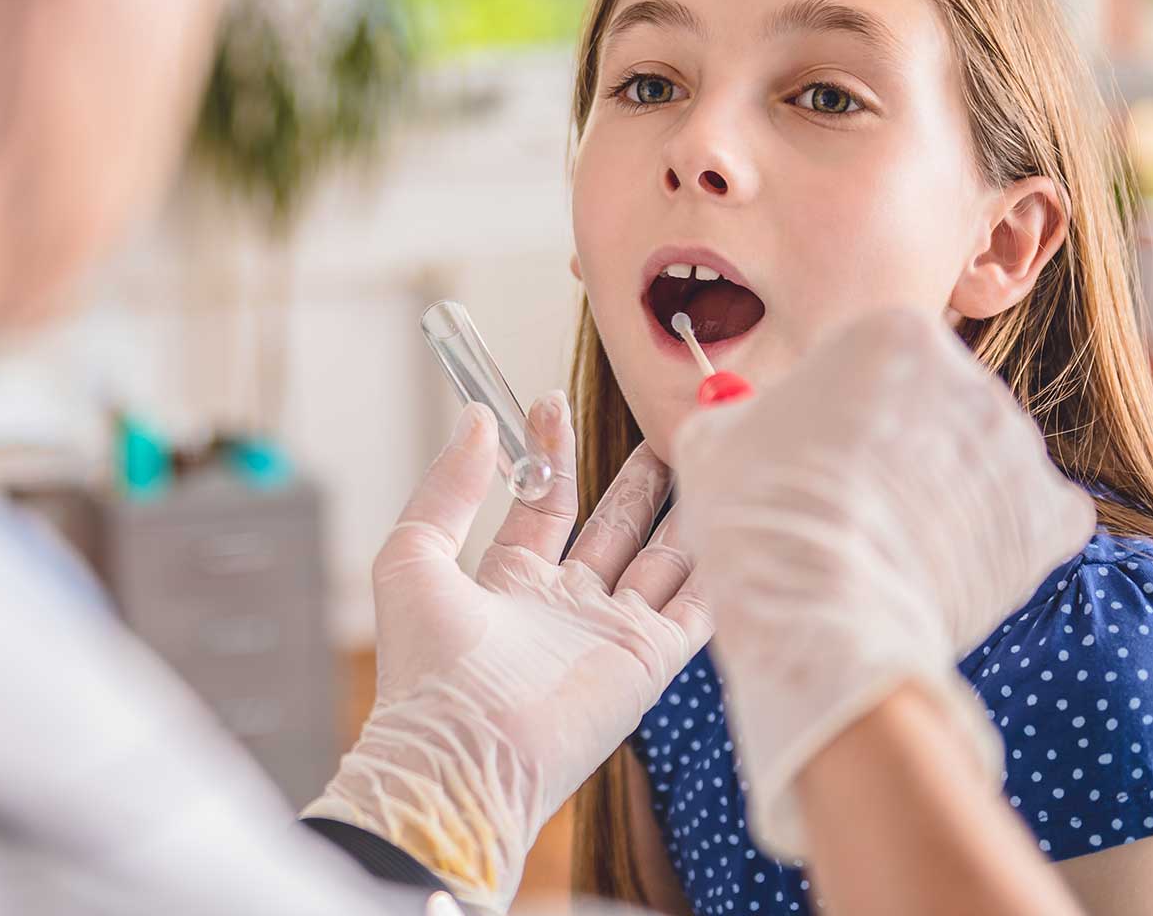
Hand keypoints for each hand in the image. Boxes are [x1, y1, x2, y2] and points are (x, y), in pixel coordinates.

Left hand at [304, 393, 711, 910]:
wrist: (461, 751)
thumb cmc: (425, 666)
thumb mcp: (412, 555)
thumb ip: (449, 487)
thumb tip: (478, 418)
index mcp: (509, 579)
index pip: (545, 500)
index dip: (552, 449)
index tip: (555, 400)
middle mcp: (566, 604)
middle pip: (616, 526)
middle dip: (641, 478)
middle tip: (668, 426)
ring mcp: (611, 631)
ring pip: (664, 558)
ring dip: (688, 510)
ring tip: (715, 455)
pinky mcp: (649, 659)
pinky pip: (698, 603)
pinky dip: (721, 564)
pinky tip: (740, 517)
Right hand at [657, 309, 1095, 862]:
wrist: (820, 611)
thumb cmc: (759, 515)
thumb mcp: (718, 437)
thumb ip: (751, 412)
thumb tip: (755, 422)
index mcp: (893, 332)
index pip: (876, 356)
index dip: (842, 406)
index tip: (820, 447)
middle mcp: (972, 376)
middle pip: (935, 403)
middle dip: (902, 445)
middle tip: (853, 501)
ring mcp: (1020, 447)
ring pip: (977, 461)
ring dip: (944, 493)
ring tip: (889, 544)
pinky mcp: (1054, 517)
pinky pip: (1026, 518)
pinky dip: (991, 541)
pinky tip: (942, 564)